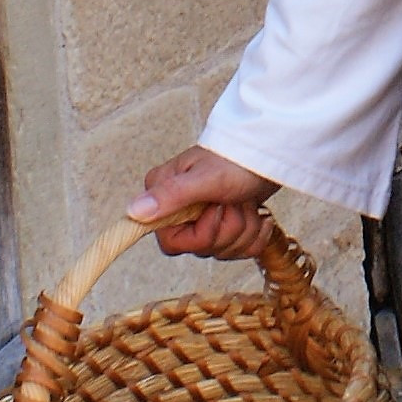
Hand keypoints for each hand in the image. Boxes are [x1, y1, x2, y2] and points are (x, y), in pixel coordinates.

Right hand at [133, 145, 280, 259]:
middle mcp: (179, 208)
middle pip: (202, 248)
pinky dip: (256, 234)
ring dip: (244, 228)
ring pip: (223, 250)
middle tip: (234, 199)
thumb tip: (133, 212)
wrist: (268, 151)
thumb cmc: (237, 159)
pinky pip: (240, 251)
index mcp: (164, 194)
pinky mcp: (225, 224)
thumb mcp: (205, 177)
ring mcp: (203, 218)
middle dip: (228, 228)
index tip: (214, 210)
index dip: (200, 235)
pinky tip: (259, 214)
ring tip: (246, 201)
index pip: (172, 243)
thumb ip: (170, 195)